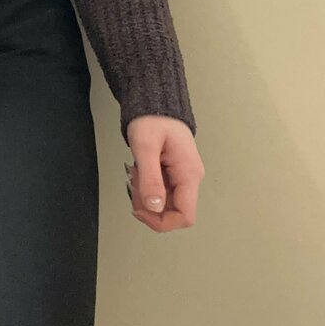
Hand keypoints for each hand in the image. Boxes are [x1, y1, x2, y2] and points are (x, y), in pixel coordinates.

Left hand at [124, 116, 204, 232]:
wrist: (155, 104)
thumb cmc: (152, 120)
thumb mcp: (146, 148)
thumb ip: (151, 179)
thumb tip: (154, 207)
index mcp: (189, 174)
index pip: (185, 216)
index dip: (161, 222)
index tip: (139, 209)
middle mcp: (190, 179)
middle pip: (173, 212)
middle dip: (149, 206)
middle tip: (134, 182)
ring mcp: (183, 177)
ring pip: (165, 204)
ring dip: (145, 196)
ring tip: (136, 172)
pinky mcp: (174, 174)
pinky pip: (161, 192)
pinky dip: (146, 188)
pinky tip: (139, 171)